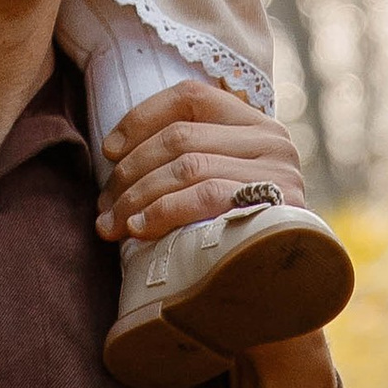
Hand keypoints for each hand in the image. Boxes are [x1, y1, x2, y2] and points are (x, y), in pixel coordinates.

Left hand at [97, 80, 307, 245]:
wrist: (285, 291)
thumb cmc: (238, 236)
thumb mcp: (219, 183)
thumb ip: (189, 157)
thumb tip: (114, 154)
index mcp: (257, 124)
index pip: (190, 97)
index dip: (142, 117)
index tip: (109, 150)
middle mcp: (273, 140)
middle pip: (180, 136)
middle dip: (129, 171)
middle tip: (103, 204)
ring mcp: (278, 172)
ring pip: (186, 166)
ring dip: (137, 196)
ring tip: (111, 224)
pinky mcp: (274, 205)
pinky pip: (203, 196)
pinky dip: (162, 211)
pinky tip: (138, 229)